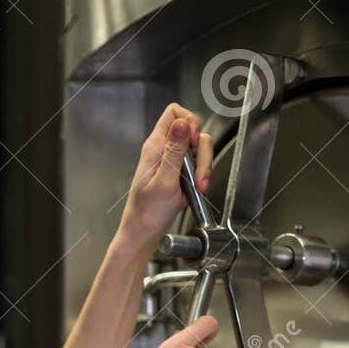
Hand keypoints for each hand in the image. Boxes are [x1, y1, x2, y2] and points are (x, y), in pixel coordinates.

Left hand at [119, 104, 213, 248]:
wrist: (143, 234)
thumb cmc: (147, 213)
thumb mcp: (164, 180)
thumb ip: (174, 151)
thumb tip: (182, 123)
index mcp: (155, 147)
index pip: (174, 113)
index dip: (189, 121)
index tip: (193, 142)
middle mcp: (164, 150)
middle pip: (193, 131)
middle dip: (202, 151)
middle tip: (197, 172)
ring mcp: (174, 161)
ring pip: (199, 149)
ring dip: (205, 166)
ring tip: (199, 186)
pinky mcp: (181, 174)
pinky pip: (199, 165)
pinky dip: (203, 175)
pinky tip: (198, 189)